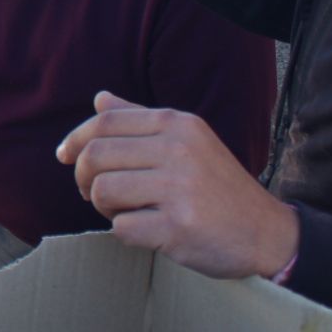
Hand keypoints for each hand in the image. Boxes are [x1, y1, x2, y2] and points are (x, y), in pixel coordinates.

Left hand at [58, 91, 297, 280]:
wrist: (267, 232)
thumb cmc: (217, 187)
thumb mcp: (188, 142)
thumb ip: (141, 120)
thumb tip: (99, 99)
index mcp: (177, 124)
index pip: (105, 122)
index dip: (75, 140)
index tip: (65, 156)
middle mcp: (179, 150)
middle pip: (95, 157)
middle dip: (83, 177)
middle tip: (93, 192)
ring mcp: (179, 188)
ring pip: (102, 191)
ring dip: (104, 207)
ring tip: (127, 211)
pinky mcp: (178, 226)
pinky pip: (121, 228)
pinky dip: (126, 233)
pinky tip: (149, 230)